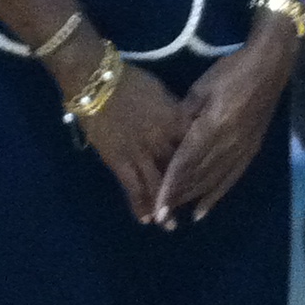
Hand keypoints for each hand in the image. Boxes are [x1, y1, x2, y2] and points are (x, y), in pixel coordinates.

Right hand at [69, 55, 187, 224]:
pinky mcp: (119, 160)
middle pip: (179, 172)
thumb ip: (175, 113)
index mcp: (176, 120)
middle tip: (192, 209)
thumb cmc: (130, 80)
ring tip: (170, 224)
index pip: (196, 148)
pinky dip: (138, 204)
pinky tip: (145, 219)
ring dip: (164, 207)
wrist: (94, 80)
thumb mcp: (161, 91)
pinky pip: (131, 187)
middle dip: (186, 193)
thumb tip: (185, 127)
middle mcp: (162, 141)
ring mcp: (140, 153)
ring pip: (157, 186)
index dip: (204, 166)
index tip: (209, 180)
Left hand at [155, 33, 294, 225]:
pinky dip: (215, 196)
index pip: (186, 163)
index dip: (171, 186)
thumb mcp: (200, 89)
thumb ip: (184, 117)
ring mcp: (242, 150)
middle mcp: (229, 144)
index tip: (158, 206)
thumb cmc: (231, 72)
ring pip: (213, 181)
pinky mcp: (250, 151)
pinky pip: (230, 179)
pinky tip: (203, 210)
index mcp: (214, 127)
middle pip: (199, 177)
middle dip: (179, 198)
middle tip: (161, 218)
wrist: (269, 68)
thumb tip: (171, 140)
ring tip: (176, 215)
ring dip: (193, 199)